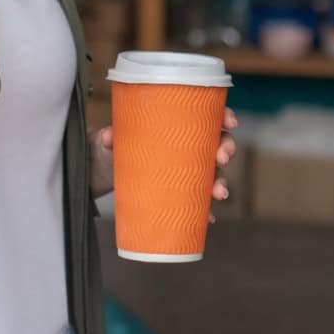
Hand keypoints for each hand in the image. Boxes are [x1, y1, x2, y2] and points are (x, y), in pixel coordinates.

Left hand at [97, 108, 239, 207]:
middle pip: (217, 143)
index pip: (207, 115)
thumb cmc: (113, 147)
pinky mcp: (179, 191)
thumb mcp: (109, 141)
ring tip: (218, 194)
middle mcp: (187, 146)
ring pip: (213, 173)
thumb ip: (109, 138)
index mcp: (176, 125)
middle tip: (221, 158)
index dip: (223, 116)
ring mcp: (185, 170)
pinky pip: (199, 201)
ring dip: (221, 183)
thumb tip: (109, 138)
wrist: (104, 172)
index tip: (230, 123)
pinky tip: (209, 218)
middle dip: (226, 149)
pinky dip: (206, 210)